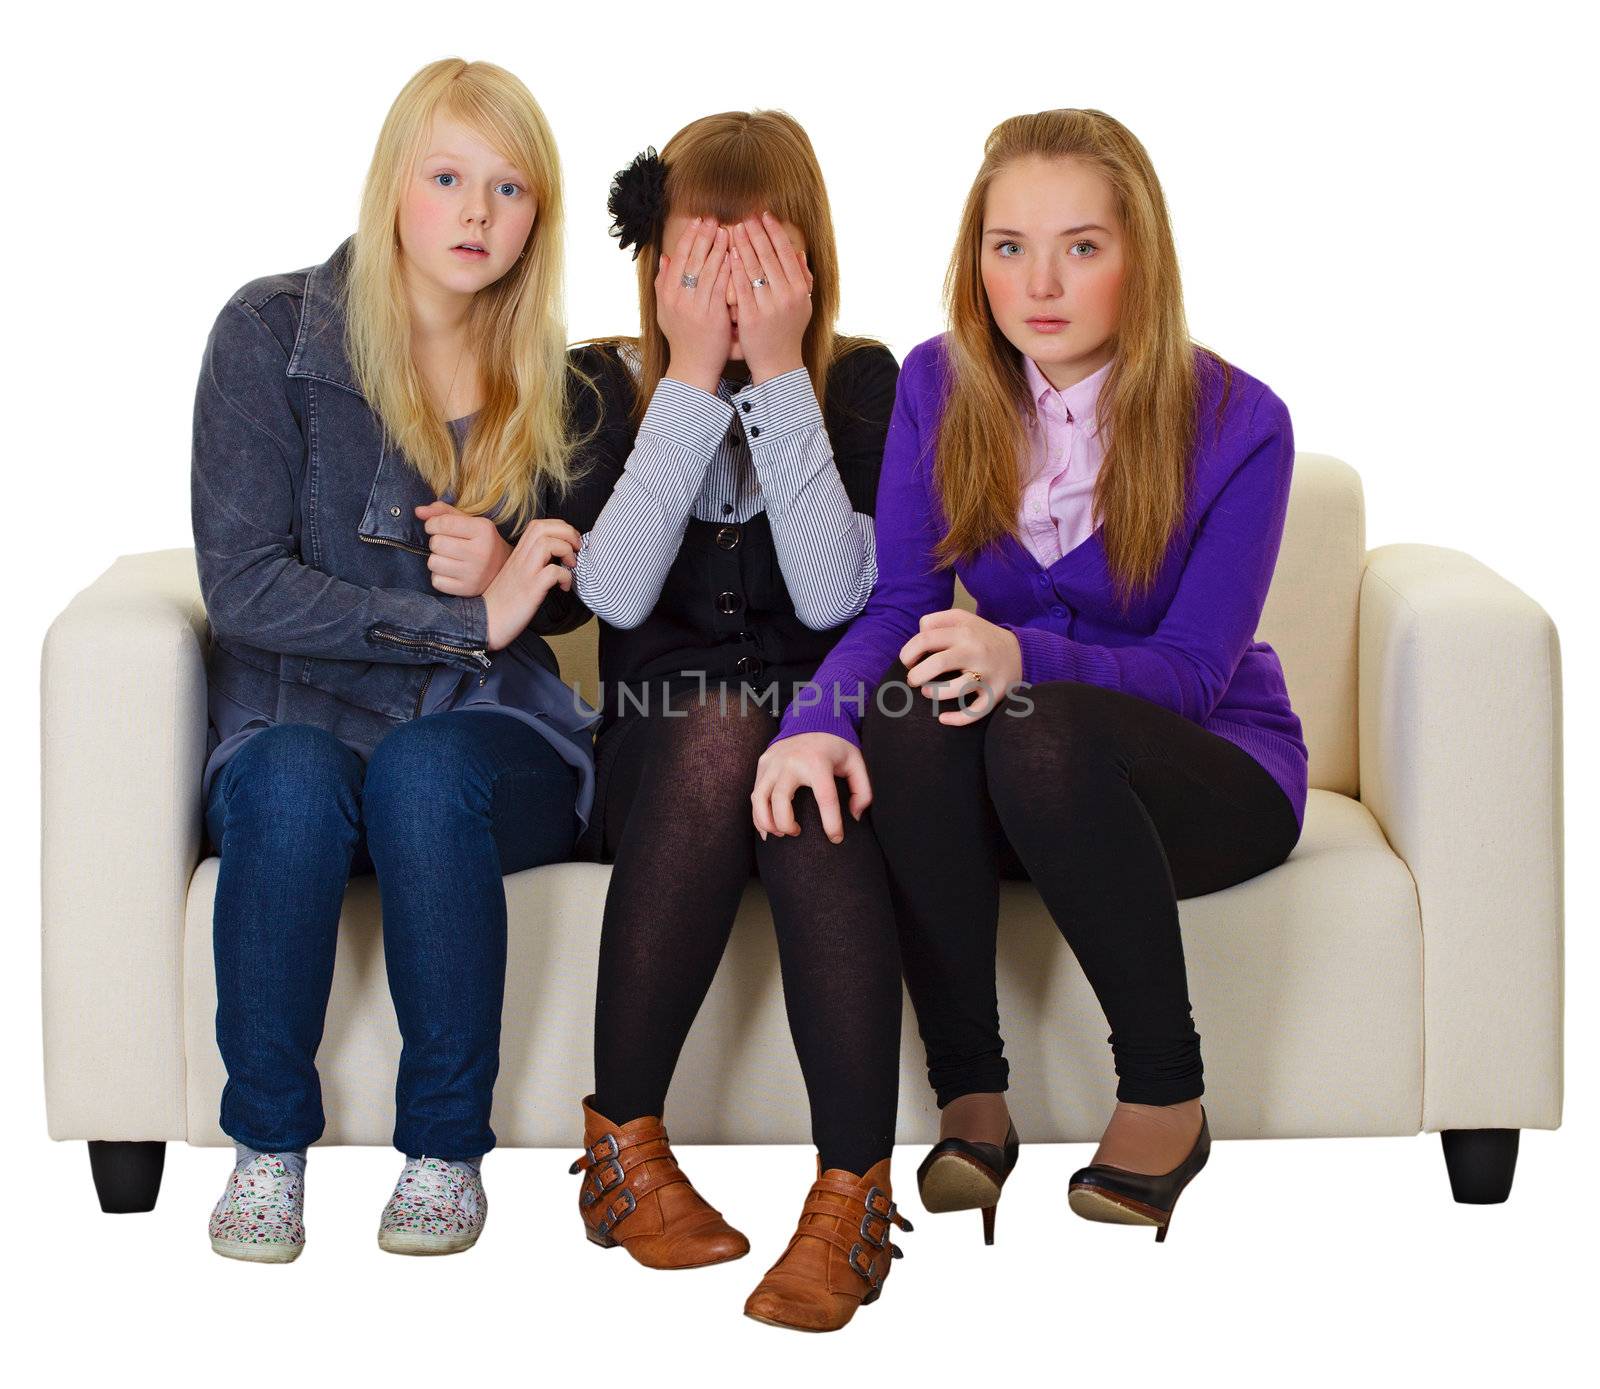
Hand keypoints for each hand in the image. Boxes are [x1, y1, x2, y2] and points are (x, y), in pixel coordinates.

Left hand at [415, 500, 512, 596]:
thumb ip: (442, 512)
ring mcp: (475, 574)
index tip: (436, 527)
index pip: (442, 523)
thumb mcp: (468, 521)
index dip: (431, 524)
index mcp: (483, 530)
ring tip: (449, 559)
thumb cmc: (479, 541)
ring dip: (436, 559)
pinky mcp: (468, 590)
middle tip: (447, 545)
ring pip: (433, 563)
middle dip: (436, 542)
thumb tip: (418, 511)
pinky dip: (439, 576)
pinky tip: (451, 572)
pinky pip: (437, 581)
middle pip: (436, 543)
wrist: (503, 569)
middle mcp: (481, 552)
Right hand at [480, 519, 581, 650]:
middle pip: (544, 528)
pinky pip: (553, 572)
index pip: (539, 525)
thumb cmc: (505, 602)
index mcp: (518, 553)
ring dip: (567, 551)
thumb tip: (557, 558)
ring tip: (570, 566)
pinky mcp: (530, 590)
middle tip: (576, 549)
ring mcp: (525, 573)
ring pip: (548, 543)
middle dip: (567, 532)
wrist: (486, 623)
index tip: (569, 543)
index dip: (560, 528)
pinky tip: (563, 587)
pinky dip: (565, 576)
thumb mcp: (518, 575)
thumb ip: (532, 562)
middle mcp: (520, 558)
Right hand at [656, 216, 732, 393]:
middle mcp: (678, 298)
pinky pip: (721, 287)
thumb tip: (664, 257)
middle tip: (714, 219)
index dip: (689, 238)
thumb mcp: (665, 311)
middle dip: (703, 236)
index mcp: (667, 294)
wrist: (693, 367)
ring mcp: (695, 307)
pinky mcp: (712, 316)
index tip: (698, 221)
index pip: (678, 258)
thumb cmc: (683, 338)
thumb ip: (663, 284)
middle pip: (692, 260)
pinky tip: (735, 256)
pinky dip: (727, 270)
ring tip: (727, 231)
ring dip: (718, 248)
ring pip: (707, 270)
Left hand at [731, 211, 812, 384]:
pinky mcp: (751, 317)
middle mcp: (787, 296)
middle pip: (769, 257)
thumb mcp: (802, 305)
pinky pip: (741, 287)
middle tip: (745, 216)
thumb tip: (799, 253)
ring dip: (743, 246)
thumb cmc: (788, 332)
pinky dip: (735, 269)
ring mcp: (769, 307)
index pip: (786, 253)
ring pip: (754, 269)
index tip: (764, 216)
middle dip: (756, 234)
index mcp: (800, 290)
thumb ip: (803, 279)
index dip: (775, 232)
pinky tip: (727, 254)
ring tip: (733, 229)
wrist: (778, 364)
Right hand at [751, 732, 871, 843]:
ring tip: (780, 833)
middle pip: (781, 801)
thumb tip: (855, 816)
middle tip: (797, 833)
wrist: (812, 719)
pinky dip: (758, 814)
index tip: (836, 838)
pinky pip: (755, 793)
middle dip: (787, 824)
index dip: (831, 823)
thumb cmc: (835, 747)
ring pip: (760, 798)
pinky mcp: (763, 763)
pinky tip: (767, 828)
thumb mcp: (856, 763)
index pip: (825, 798)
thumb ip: (862, 790)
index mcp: (818, 762)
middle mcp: (792, 762)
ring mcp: (774, 762)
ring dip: (767, 822)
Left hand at [899, 609, 1024, 724]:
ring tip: (927, 691)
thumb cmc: (980, 637)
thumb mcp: (961, 618)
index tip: (907, 662)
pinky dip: (957, 719)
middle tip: (912, 680)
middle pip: (938, 663)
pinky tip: (943, 718)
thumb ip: (936, 621)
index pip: (925, 639)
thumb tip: (917, 636)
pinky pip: (975, 712)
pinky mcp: (995, 694)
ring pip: (956, 689)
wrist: (1020, 652)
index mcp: (964, 632)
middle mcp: (976, 652)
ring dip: (934, 693)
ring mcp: (987, 675)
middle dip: (916, 675)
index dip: (908, 652)